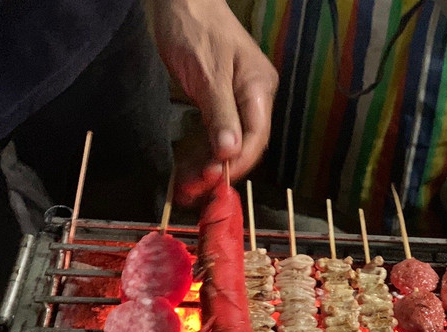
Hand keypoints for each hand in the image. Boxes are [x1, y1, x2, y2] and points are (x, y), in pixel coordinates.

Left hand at [147, 0, 277, 194]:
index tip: (215, 180)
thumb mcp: (207, 73)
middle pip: (245, 143)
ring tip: (188, 185)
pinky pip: (215, 132)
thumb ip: (221, 114)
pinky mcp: (217, 100)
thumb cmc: (194, 27)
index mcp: (259, 88)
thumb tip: (231, 153)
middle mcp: (253, 96)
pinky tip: (189, 166)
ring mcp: (236, 98)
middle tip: (197, 189)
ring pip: (228, 141)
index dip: (238, 162)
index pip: (256, 137)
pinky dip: (202, 150)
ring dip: (210, 164)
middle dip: (223, 168)